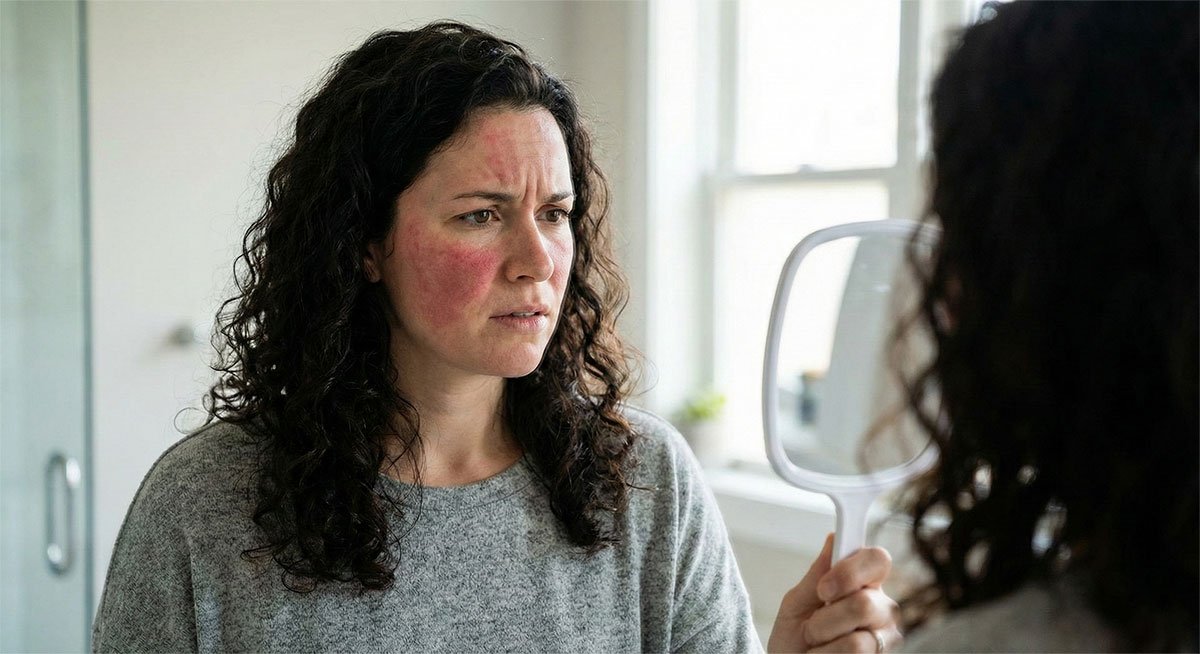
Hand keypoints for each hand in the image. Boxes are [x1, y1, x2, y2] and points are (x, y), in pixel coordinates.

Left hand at [767, 534, 900, 652]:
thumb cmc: (794, 638)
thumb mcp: (796, 603)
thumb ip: (817, 574)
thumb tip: (834, 538)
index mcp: (862, 583)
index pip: (878, 560)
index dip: (850, 571)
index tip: (823, 588)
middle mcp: (881, 608)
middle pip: (865, 603)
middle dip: (826, 619)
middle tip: (811, 627)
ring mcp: (885, 638)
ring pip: (858, 639)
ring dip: (824, 643)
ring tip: (817, 645)